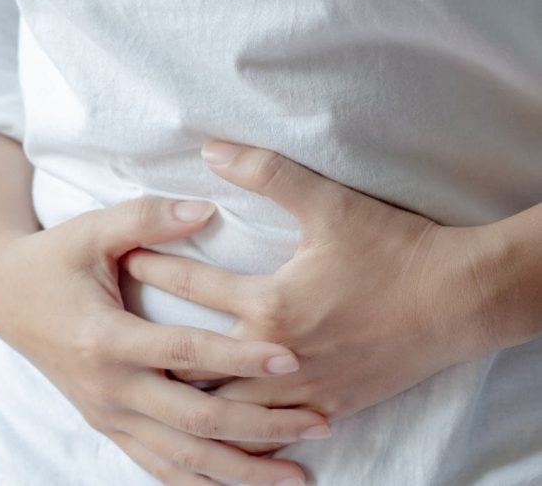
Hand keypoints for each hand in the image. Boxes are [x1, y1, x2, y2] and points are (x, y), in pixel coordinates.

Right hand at [0, 195, 328, 485]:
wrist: (4, 296)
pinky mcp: (108, 424)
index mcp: (104, 339)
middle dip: (260, 426)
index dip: (238, 357)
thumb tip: (206, 209)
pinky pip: (159, 465)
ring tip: (296, 478)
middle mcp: (107, 388)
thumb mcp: (91, 230)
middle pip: (193, 422)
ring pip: (181, 458)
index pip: (183, 355)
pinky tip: (239, 485)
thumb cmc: (52, 259)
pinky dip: (201, 481)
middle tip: (320, 421)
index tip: (291, 358)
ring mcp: (106, 414)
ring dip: (240, 470)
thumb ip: (147, 218)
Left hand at [122, 141, 498, 435]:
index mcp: (269, 304)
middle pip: (193, 361)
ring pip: (225, 409)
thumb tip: (210, 148)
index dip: (152, 267)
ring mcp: (302, 389)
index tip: (121, 260)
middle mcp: (276, 354)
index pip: (192, 284)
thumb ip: (266, 173)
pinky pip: (269, 428)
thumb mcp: (329, 203)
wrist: (461, 301)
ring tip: (152, 389)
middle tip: (116, 339)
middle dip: (152, 349)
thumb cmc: (395, 249)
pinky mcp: (329, 407)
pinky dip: (238, 428)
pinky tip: (218, 430)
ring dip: (186, 398)